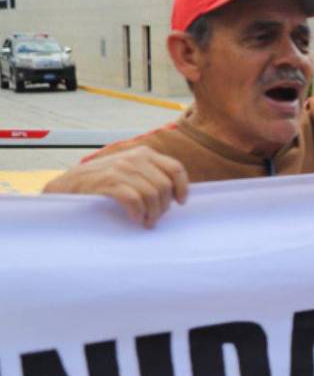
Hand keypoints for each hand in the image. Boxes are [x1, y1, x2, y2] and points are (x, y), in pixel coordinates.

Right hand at [42, 146, 187, 228]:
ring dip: (151, 213)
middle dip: (163, 207)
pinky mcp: (109, 182)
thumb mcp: (129, 170)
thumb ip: (150, 174)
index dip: (183, 187)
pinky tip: (135, 219)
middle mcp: (135, 158)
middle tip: (155, 218)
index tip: (180, 202)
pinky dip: (138, 213)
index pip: (176, 168)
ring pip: (152, 194)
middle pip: (165, 186)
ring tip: (146, 222)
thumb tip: (177, 193)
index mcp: (145, 153)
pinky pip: (134, 200)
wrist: (68, 185)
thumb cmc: (104, 182)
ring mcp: (121, 169)